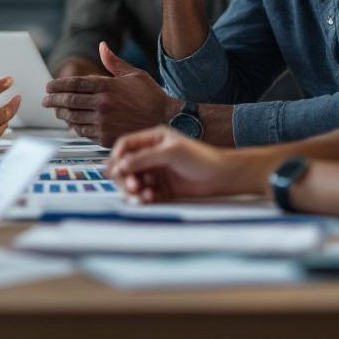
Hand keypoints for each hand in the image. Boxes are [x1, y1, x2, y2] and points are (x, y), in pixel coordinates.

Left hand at [42, 42, 178, 146]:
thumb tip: (102, 46)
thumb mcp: (134, 74)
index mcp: (107, 86)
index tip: (49, 86)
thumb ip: (114, 62)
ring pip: (73, 117)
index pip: (75, 83)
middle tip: (45, 100)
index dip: (58, 84)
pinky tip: (71, 123)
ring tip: (56, 110)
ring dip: (61, 113)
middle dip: (54, 100)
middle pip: (70, 100)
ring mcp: (103, 121)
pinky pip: (82, 131)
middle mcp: (102, 103)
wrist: (166, 120)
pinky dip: (74, 126)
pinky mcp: (105, 137)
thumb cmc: (151, 96)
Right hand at [105, 125, 240, 201]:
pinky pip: (144, 194)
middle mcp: (151, 155)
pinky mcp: (161, 189)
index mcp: (152, 139)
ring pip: (133, 182)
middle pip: (125, 166)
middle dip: (125, 177)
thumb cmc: (201, 158)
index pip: (125, 146)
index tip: (115, 171)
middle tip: (132, 186)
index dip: (117, 157)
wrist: (222, 176)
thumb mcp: (171, 152)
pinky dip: (143, 198)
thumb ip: (144, 158)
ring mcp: (156, 173)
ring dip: (133, 190)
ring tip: (141, 196)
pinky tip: (150, 198)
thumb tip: (121, 165)